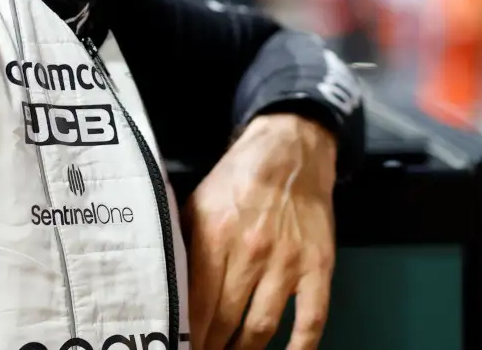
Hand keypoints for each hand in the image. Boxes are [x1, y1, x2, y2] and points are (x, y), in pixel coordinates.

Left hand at [185, 113, 337, 349]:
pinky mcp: (318, 266)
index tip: (180, 348)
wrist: (291, 151)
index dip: (186, 335)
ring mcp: (287, 263)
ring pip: (260, 328)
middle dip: (209, 348)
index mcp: (215, 236)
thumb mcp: (197, 202)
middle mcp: (250, 253)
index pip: (195, 304)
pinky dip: (299, 348)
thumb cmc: (239, 179)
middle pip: (224, 322)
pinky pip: (311, 319)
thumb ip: (182, 242)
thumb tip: (162, 284)